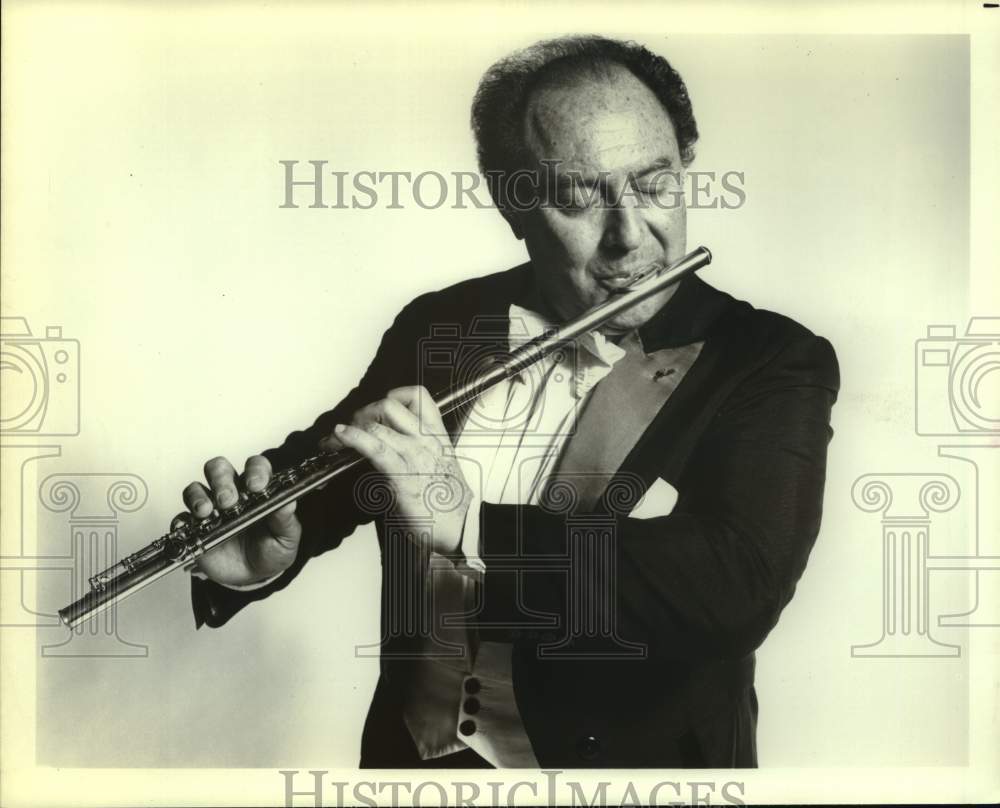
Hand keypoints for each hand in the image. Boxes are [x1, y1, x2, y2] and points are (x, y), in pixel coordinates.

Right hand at [180, 455, 301, 585]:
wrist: (255, 576)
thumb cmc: (272, 550)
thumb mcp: (286, 538)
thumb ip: (285, 520)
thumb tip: (288, 503)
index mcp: (256, 489)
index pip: (255, 467)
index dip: (255, 471)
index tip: (256, 486)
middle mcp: (232, 493)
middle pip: (219, 469)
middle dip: (221, 480)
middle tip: (227, 500)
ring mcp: (211, 509)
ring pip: (196, 489)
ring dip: (198, 497)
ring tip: (206, 512)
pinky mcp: (194, 528)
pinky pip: (181, 519)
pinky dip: (182, 521)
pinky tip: (188, 527)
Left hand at [320, 386, 470, 555]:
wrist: (462, 529)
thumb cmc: (450, 505)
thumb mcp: (439, 468)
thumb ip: (419, 453)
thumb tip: (394, 449)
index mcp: (437, 436)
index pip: (419, 397)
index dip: (394, 396)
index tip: (379, 411)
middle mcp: (426, 440)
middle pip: (390, 404)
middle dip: (365, 412)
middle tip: (355, 428)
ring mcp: (414, 455)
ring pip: (378, 422)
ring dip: (352, 426)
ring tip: (338, 438)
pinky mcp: (402, 475)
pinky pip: (374, 447)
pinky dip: (352, 438)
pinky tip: (341, 437)